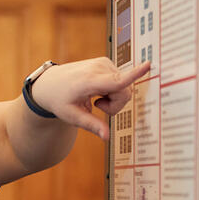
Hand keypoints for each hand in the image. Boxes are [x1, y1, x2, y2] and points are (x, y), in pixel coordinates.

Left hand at [32, 58, 149, 139]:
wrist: (50, 83)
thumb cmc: (59, 100)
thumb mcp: (72, 116)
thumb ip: (91, 125)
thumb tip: (106, 137)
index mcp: (89, 82)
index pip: (116, 80)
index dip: (134, 75)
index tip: (148, 65)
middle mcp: (98, 68)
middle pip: (124, 92)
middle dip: (116, 105)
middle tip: (97, 107)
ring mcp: (103, 63)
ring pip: (125, 87)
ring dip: (113, 97)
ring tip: (95, 98)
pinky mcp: (106, 62)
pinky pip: (121, 80)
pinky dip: (112, 89)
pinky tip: (97, 90)